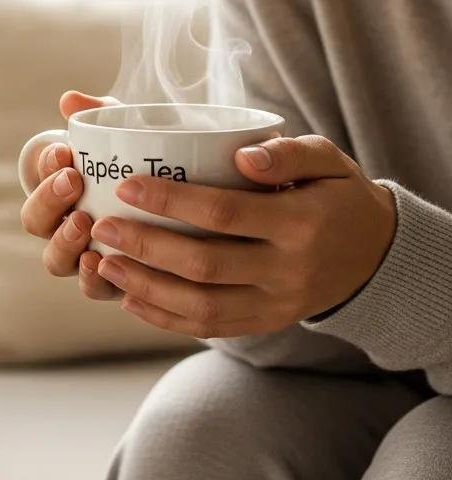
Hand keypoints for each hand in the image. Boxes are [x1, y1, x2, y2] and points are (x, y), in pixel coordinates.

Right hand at [19, 90, 124, 301]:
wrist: (189, 203)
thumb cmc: (144, 163)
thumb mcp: (127, 134)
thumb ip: (100, 115)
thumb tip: (69, 100)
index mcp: (61, 193)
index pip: (38, 183)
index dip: (44, 170)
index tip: (64, 153)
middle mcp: (65, 227)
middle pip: (36, 224)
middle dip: (48, 201)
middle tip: (72, 182)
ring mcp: (85, 258)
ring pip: (57, 260)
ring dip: (63, 242)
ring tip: (84, 223)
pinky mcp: (115, 284)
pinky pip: (94, 289)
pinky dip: (93, 279)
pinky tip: (104, 263)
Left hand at [90, 134, 397, 337]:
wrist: (377, 254)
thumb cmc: (337, 193)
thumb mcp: (326, 159)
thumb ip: (287, 152)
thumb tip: (241, 155)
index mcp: (299, 222)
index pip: (224, 212)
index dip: (172, 201)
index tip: (126, 185)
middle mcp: (287, 271)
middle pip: (204, 265)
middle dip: (146, 247)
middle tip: (103, 227)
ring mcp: (276, 304)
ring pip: (202, 306)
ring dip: (146, 287)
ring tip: (103, 263)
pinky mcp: (266, 322)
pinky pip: (211, 328)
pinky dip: (165, 318)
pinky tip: (129, 297)